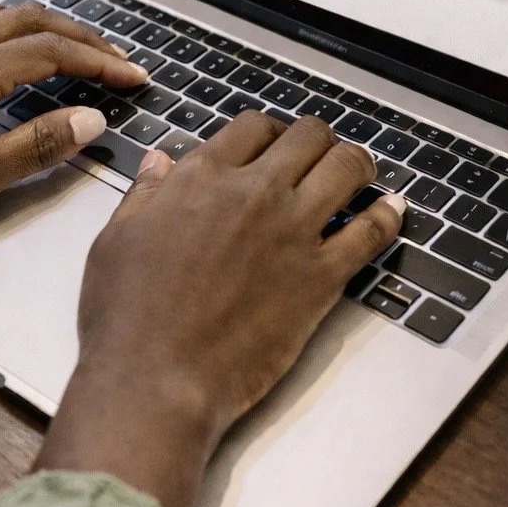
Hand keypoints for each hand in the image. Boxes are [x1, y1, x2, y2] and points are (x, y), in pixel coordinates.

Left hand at [0, 2, 147, 256]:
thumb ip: (33, 148)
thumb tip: (87, 120)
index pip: (51, 53)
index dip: (100, 62)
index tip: (135, 78)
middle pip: (29, 22)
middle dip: (81, 37)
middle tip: (117, 60)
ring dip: (44, 26)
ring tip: (74, 48)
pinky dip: (4, 28)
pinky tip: (5, 49)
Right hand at [35, 111, 404, 506]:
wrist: (157, 379)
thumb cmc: (126, 320)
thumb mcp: (115, 243)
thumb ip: (144, 196)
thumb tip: (160, 162)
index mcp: (201, 180)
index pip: (250, 127)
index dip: (266, 132)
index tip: (271, 146)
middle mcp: (253, 193)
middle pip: (306, 136)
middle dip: (316, 140)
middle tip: (319, 155)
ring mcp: (292, 232)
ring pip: (346, 168)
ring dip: (357, 163)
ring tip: (361, 172)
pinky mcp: (320, 277)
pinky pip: (371, 232)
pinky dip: (388, 216)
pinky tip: (392, 210)